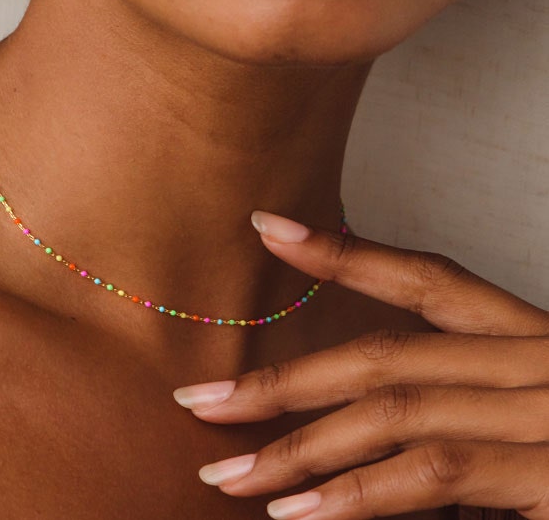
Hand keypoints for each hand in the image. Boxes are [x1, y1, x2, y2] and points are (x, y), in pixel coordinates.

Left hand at [173, 212, 548, 519]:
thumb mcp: (535, 418)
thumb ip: (464, 422)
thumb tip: (364, 449)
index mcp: (530, 336)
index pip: (426, 278)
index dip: (343, 251)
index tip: (267, 225)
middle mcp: (535, 359)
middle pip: (386, 352)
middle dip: (286, 378)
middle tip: (201, 398)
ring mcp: (545, 411)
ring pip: (397, 410)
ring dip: (302, 445)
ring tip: (228, 473)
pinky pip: (437, 472)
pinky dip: (361, 494)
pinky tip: (302, 514)